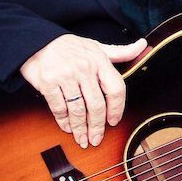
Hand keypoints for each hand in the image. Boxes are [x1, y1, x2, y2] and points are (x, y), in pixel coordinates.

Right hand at [20, 34, 146, 148]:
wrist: (38, 41)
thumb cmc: (70, 47)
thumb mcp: (96, 46)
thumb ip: (120, 52)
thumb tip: (143, 46)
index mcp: (99, 60)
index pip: (116, 89)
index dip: (117, 109)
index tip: (114, 121)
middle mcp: (84, 68)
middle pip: (97, 105)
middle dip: (97, 126)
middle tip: (96, 139)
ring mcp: (66, 76)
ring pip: (78, 110)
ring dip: (80, 128)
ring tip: (82, 139)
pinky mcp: (48, 83)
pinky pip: (59, 108)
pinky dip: (63, 121)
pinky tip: (67, 127)